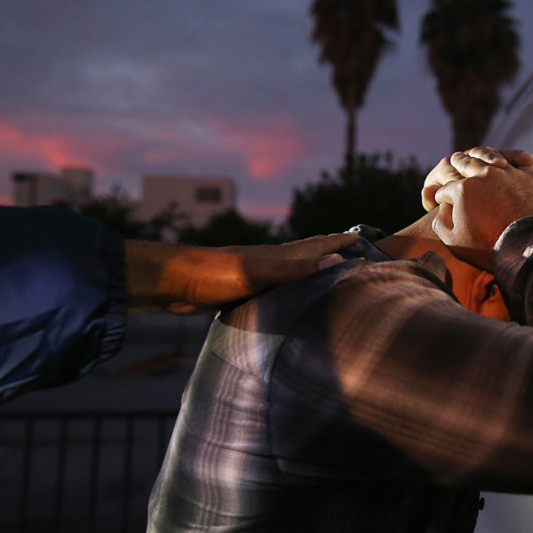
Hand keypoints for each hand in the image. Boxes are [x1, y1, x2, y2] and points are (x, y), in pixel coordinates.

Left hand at [126, 232, 358, 312]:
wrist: (173, 282)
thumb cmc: (215, 275)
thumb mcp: (259, 272)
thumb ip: (295, 269)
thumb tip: (336, 260)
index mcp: (278, 256)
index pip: (316, 245)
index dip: (337, 242)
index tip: (359, 236)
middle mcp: (270, 262)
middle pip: (305, 253)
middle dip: (327, 249)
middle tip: (347, 247)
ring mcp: (255, 276)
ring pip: (291, 270)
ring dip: (309, 268)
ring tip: (324, 271)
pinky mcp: (241, 291)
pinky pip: (276, 287)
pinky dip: (289, 287)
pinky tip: (286, 296)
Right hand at [432, 152, 532, 269]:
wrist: (532, 250)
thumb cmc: (491, 249)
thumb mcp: (455, 242)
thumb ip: (441, 223)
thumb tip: (442, 209)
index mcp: (462, 189)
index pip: (446, 189)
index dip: (441, 196)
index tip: (441, 200)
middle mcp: (483, 174)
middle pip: (465, 164)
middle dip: (457, 164)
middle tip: (455, 162)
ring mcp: (508, 172)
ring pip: (490, 157)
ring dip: (481, 156)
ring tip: (477, 157)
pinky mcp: (529, 174)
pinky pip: (517, 161)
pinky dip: (513, 159)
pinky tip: (510, 162)